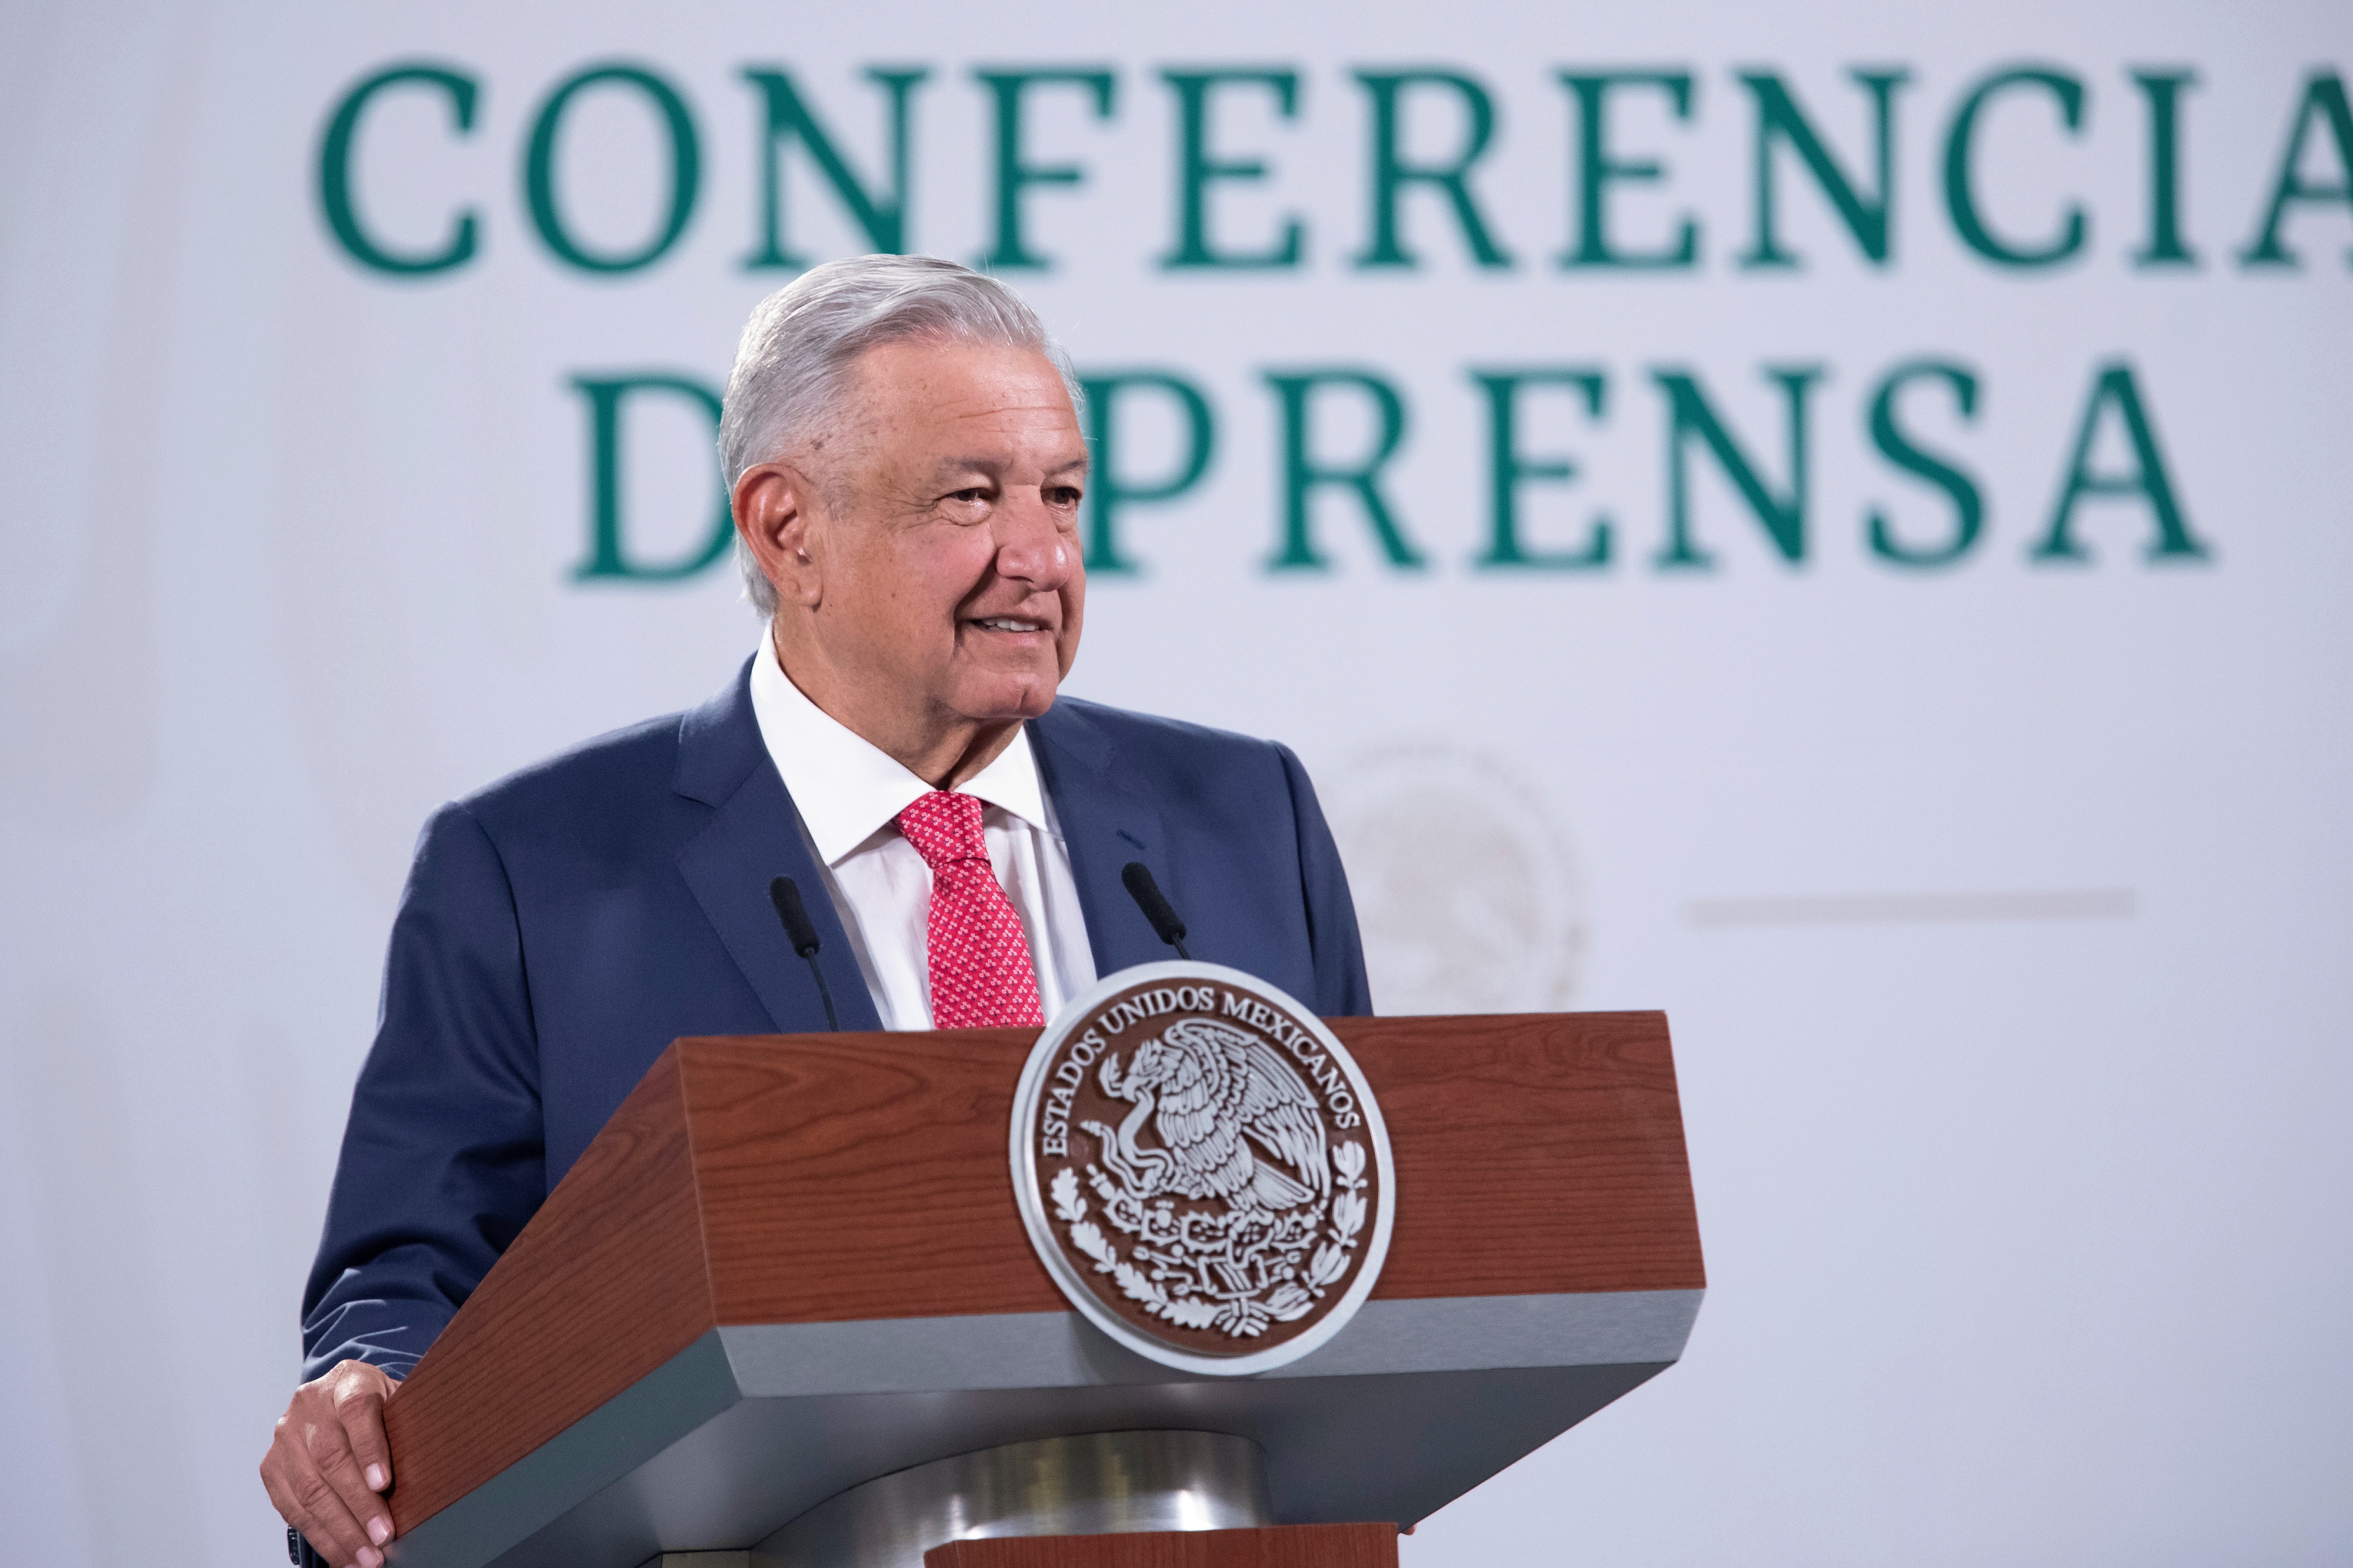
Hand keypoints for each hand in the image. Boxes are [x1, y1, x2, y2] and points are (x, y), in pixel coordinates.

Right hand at [259, 1360, 398, 1567]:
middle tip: (383, 1536)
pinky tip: (343, 1555)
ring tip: (367, 1557)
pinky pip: (292, 1508)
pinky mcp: (271, 1466)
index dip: (370, 1449)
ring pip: (309, 1489)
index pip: (357, 1410)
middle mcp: (309, 1404)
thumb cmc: (380, 1407)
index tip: (384, 1484)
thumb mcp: (399, 1401)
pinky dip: (320, 1537)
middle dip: (358, 1504)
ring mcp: (285, 1436)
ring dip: (340, 1530)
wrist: (336, 1398)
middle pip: (331, 1457)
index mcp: (347, 1381)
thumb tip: (435, 1470)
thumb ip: (408, 1425)